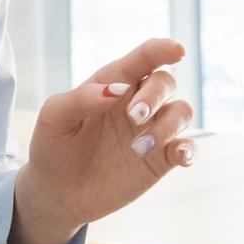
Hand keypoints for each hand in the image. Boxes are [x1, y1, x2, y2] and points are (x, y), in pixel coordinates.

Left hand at [16, 37, 197, 236]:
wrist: (57, 194)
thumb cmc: (54, 147)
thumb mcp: (54, 118)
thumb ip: (81, 98)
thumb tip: (118, 90)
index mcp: (113, 83)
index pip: (143, 58)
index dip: (162, 49)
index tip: (176, 50)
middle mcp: (137, 102)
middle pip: (165, 82)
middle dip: (154, 95)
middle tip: (134, 116)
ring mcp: (152, 130)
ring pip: (181, 112)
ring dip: (167, 126)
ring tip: (137, 149)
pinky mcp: (160, 159)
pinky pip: (187, 147)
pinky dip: (189, 149)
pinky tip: (180, 157)